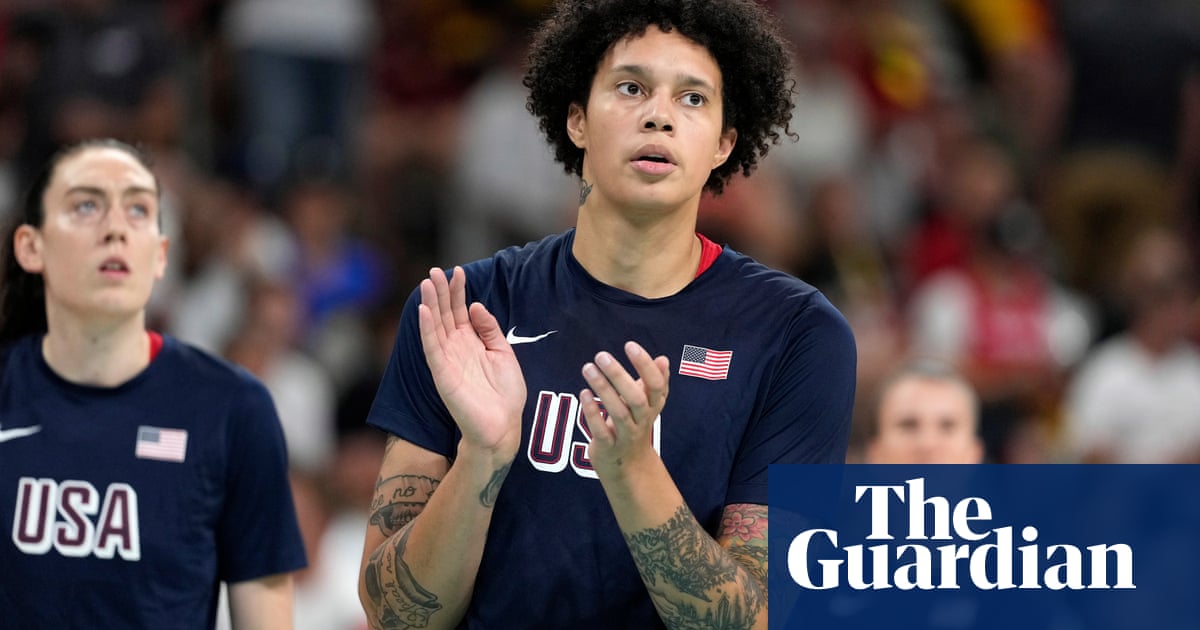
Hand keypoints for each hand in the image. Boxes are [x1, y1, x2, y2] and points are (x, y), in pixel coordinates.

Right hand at [418, 267, 525, 459]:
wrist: (503, 425)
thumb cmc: (505, 394)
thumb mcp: (503, 353)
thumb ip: (489, 329)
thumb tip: (475, 305)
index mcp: (471, 342)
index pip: (460, 311)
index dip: (459, 291)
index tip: (458, 271)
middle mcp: (456, 348)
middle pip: (445, 314)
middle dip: (440, 292)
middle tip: (435, 271)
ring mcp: (448, 360)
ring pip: (435, 326)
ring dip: (430, 304)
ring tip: (427, 282)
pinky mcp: (442, 373)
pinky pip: (432, 347)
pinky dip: (427, 328)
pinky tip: (424, 311)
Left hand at [579, 341, 669, 478]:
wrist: (628, 466)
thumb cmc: (635, 425)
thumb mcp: (648, 404)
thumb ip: (654, 382)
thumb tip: (663, 359)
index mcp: (653, 406)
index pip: (656, 385)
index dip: (645, 365)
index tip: (630, 345)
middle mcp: (643, 420)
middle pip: (636, 398)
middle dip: (619, 376)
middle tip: (601, 356)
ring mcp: (626, 435)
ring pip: (618, 413)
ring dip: (602, 389)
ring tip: (588, 368)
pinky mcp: (608, 447)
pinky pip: (601, 430)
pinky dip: (591, 412)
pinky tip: (583, 393)